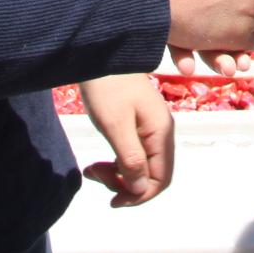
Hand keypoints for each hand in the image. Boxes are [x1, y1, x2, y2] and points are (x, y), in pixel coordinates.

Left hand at [76, 73, 172, 207]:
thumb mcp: (116, 125)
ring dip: (119, 175)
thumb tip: (140, 189)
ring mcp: (151, 127)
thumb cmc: (107, 86)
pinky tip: (99, 161)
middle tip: (95, 175)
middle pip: (152, 175)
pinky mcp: (138, 123)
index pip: (160, 179)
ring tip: (92, 169)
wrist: (101, 52)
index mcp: (161, 132)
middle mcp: (161, 132)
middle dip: (125, 184)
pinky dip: (117, 163)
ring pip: (142, 166)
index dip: (139, 196)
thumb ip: (131, 158)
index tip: (113, 200)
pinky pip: (134, 154)